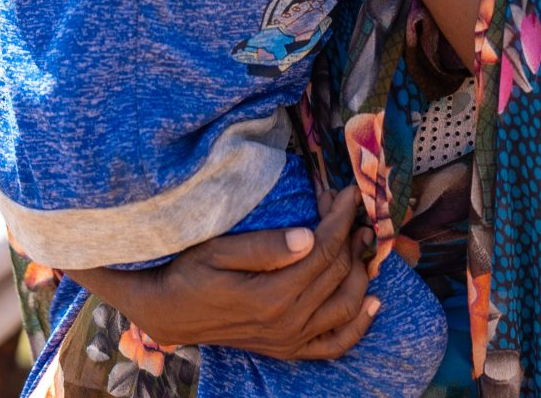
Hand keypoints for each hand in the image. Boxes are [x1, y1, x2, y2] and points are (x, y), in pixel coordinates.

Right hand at [63, 186, 380, 360]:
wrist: (166, 312)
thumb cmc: (189, 272)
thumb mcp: (217, 250)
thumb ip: (264, 247)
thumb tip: (309, 237)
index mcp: (270, 297)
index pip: (323, 251)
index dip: (341, 218)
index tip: (349, 193)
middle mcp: (286, 323)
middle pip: (338, 272)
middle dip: (349, 234)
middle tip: (345, 208)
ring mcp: (290, 340)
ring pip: (347, 305)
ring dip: (362, 271)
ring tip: (360, 240)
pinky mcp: (289, 349)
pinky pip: (336, 344)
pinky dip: (359, 325)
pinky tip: (374, 302)